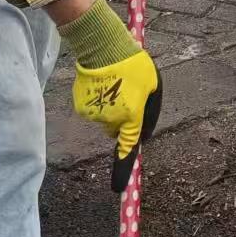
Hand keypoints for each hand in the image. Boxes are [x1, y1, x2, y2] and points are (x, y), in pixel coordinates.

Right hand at [60, 0, 162, 192]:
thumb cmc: (134, 65)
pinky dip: (98, 101)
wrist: (104, 46)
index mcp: (131, 116)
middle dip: (123, 120)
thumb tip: (144, 136)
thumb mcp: (154, 86)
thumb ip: (151, 113)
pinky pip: (94, 110)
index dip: (123, 170)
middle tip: (128, 95)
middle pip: (117, 131)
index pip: (127, 149)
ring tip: (116, 83)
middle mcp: (111, 119)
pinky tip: (103, 83)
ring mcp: (94, 114)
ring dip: (111, 107)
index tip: (118, 190)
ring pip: (105, 119)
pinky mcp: (81, 106)